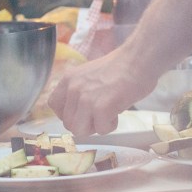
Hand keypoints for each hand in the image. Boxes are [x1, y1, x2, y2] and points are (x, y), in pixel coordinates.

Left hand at [47, 42, 162, 136]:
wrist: (138, 60)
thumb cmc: (119, 68)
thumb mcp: (88, 76)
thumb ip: (79, 91)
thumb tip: (77, 113)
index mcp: (68, 79)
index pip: (54, 106)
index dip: (69, 113)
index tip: (82, 112)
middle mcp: (73, 89)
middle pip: (68, 123)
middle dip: (85, 124)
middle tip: (100, 114)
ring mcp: (86, 99)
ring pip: (80, 131)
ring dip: (96, 127)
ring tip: (108, 113)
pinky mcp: (101, 108)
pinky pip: (100, 130)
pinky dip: (111, 126)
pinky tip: (117, 112)